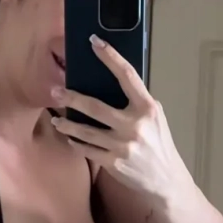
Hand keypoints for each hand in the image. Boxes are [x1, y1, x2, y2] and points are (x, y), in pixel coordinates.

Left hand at [51, 36, 191, 204]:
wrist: (166, 180)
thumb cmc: (159, 144)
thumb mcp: (154, 118)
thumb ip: (135, 102)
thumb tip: (109, 83)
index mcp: (147, 108)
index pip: (127, 76)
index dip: (110, 57)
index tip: (94, 42)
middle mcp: (134, 125)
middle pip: (95, 107)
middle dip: (71, 98)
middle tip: (55, 91)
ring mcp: (122, 145)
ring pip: (85, 131)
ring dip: (66, 124)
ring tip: (56, 119)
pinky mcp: (113, 162)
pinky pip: (86, 149)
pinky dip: (76, 142)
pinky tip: (69, 138)